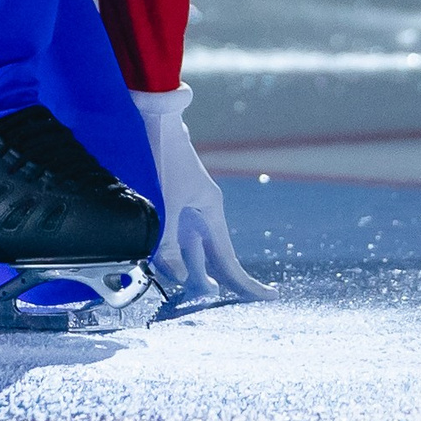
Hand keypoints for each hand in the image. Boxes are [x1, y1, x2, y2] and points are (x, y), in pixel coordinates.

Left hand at [131, 84, 272, 302]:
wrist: (151, 116)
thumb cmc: (162, 156)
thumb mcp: (165, 203)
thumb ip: (167, 244)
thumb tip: (179, 278)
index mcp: (210, 211)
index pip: (230, 258)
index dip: (246, 283)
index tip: (268, 298)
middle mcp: (201, 212)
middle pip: (212, 257)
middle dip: (213, 281)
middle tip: (212, 304)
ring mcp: (185, 208)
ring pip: (190, 249)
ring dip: (184, 269)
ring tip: (185, 289)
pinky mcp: (168, 202)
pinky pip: (173, 237)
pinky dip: (168, 253)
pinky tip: (160, 262)